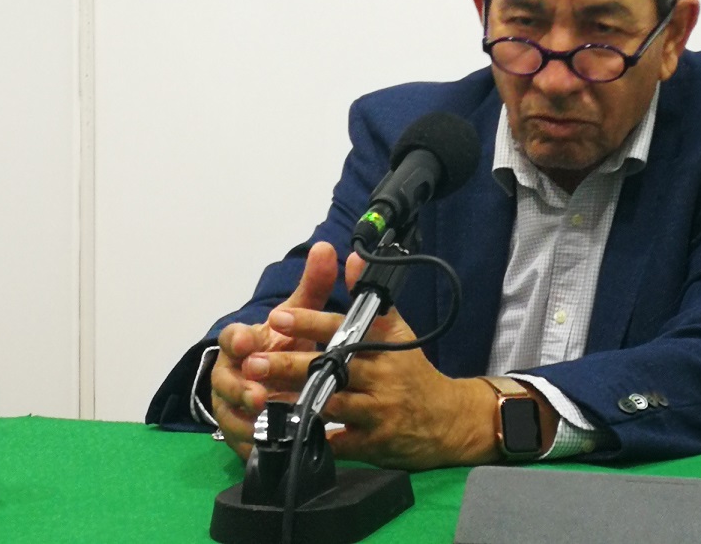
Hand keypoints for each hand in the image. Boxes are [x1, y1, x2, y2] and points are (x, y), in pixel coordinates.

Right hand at [210, 241, 338, 459]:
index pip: (230, 338)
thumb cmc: (285, 344)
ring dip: (246, 419)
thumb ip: (313, 285)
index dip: (237, 339)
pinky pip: (241, 441)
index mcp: (242, 343)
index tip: (248, 340)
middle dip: (240, 388)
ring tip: (266, 423)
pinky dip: (252, 442)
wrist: (277, 381)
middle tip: (259, 394)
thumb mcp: (299, 315)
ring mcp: (231, 405)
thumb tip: (326, 247)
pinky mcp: (239, 433)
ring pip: (230, 414)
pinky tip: (267, 444)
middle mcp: (230, 373)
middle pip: (225, 381)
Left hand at [264, 298, 501, 469]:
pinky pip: (337, 442)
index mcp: (386, 342)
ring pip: (331, 404)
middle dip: (289, 366)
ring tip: (258, 397)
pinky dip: (312, 439)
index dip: (310, 322)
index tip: (277, 317)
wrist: (448, 420)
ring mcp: (379, 410)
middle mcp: (383, 374)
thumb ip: (369, 299)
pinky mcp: (374, 444)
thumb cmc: (411, 371)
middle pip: (332, 368)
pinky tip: (284, 434)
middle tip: (253, 363)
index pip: (346, 327)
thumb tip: (352, 256)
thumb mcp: (396, 330)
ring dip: (294, 401)